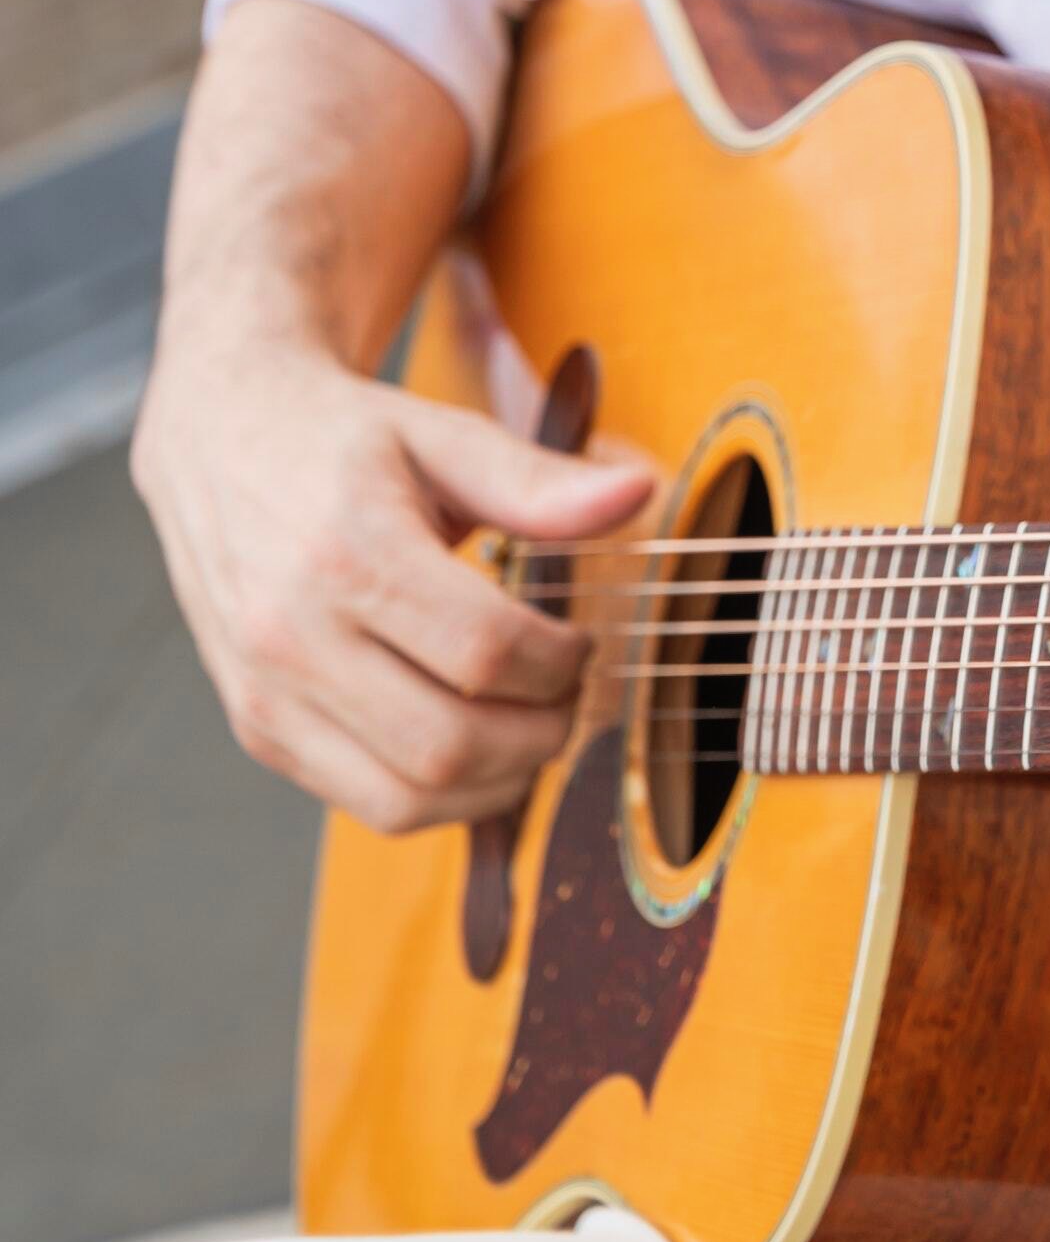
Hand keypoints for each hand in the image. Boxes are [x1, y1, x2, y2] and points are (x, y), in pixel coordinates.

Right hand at [133, 341, 652, 835]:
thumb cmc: (338, 440)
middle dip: (540, 732)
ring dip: (496, 780)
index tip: (582, 641)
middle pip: (449, 742)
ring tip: (527, 723)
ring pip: (408, 797)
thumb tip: (636, 494)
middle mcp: (292, 633)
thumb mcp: (440, 436)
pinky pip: (368, 805)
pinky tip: (472, 742)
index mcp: (346, 551)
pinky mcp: (259, 729)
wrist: (220, 440)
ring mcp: (267, 694)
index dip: (560, 662)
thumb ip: (537, 481)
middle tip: (566, 693)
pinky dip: (440, 794)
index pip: (484, 652)